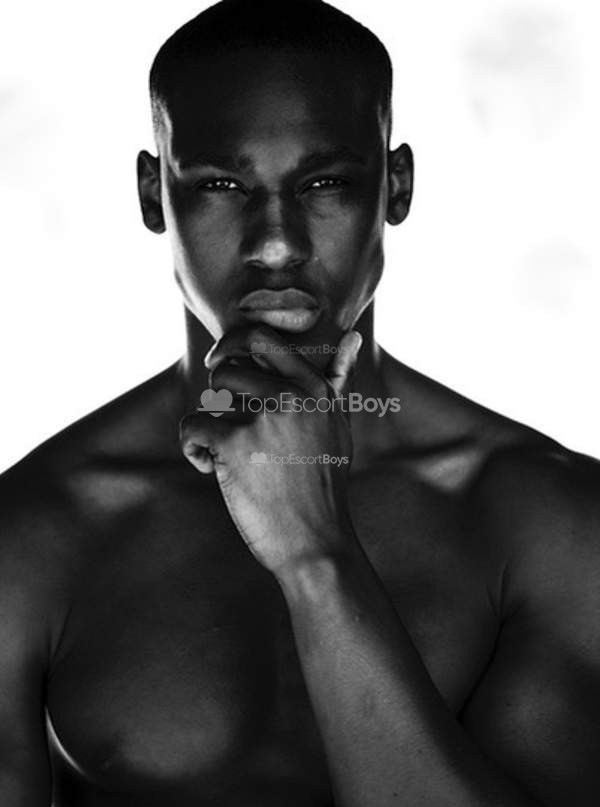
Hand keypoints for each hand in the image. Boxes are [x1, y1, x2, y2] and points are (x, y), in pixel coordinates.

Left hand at [179, 327, 361, 575]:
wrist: (315, 541)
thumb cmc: (323, 484)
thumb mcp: (337, 425)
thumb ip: (337, 379)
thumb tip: (353, 336)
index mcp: (314, 388)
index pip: (261, 338)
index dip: (231, 346)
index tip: (220, 366)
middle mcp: (291, 395)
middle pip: (227, 368)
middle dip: (219, 398)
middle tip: (230, 430)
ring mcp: (263, 417)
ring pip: (209, 398)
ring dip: (209, 426)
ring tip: (225, 455)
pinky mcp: (235, 444)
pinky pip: (192, 426)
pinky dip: (194, 449)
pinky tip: (213, 469)